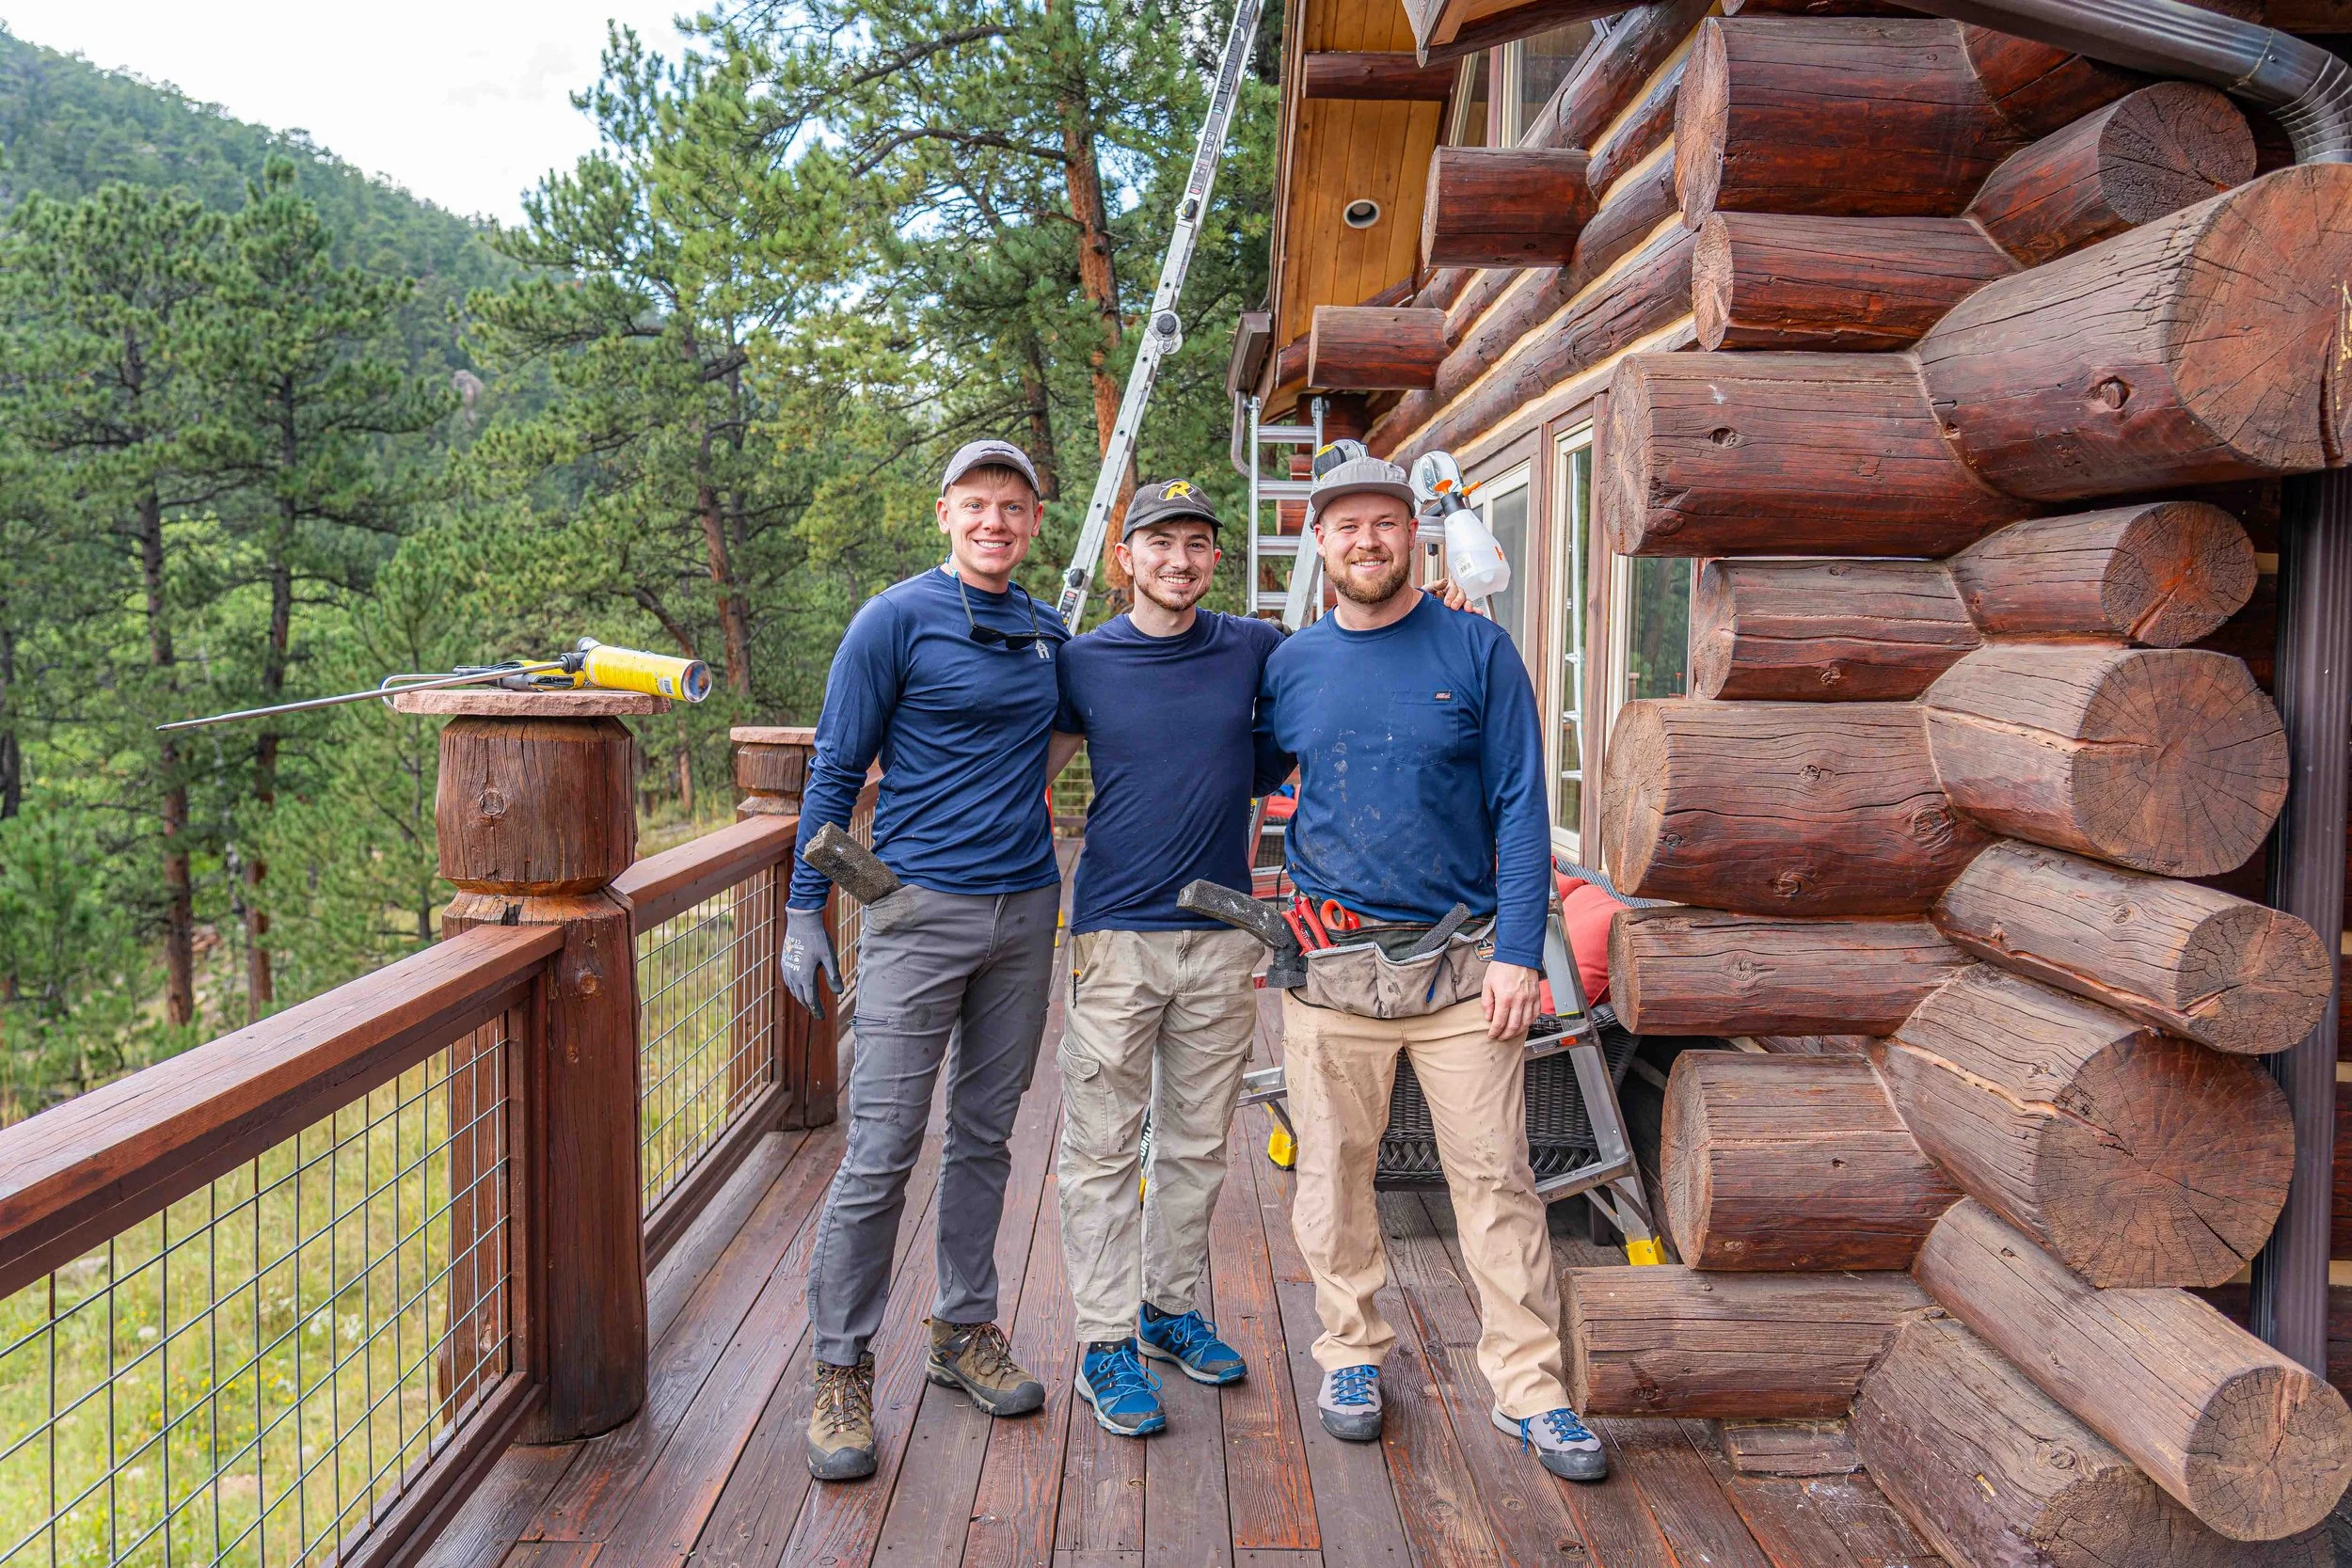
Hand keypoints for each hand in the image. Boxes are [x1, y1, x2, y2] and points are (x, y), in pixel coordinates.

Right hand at [781, 905, 841, 1019]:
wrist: (801, 922)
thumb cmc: (818, 939)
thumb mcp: (829, 957)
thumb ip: (834, 975)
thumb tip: (839, 992)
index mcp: (805, 977)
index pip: (811, 1000)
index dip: (817, 1010)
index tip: (823, 1017)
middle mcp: (793, 976)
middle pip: (801, 997)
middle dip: (810, 1006)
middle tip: (817, 1012)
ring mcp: (787, 970)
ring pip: (794, 990)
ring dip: (802, 998)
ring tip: (810, 1002)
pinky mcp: (785, 963)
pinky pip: (789, 982)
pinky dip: (795, 989)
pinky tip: (800, 987)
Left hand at [1425, 576, 1481, 614]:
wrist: (1421, 613)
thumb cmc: (1423, 600)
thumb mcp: (1426, 591)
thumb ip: (1434, 585)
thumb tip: (1444, 581)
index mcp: (1446, 588)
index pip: (1453, 587)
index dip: (1451, 594)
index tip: (1447, 603)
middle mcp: (1454, 594)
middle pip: (1461, 593)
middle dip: (1459, 600)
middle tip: (1454, 607)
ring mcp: (1458, 603)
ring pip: (1466, 601)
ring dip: (1468, 605)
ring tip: (1468, 610)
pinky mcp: (1460, 611)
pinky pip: (1469, 610)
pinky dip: (1475, 611)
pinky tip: (1478, 613)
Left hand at [1482, 961, 1540, 1040]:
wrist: (1518, 955)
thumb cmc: (1503, 966)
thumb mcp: (1487, 983)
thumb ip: (1487, 1002)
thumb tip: (1488, 1016)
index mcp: (1505, 998)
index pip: (1500, 1022)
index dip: (1495, 1031)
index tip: (1492, 1035)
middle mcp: (1519, 1000)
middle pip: (1514, 1026)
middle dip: (1506, 1035)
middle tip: (1501, 1037)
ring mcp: (1529, 999)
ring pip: (1526, 1023)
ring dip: (1518, 1031)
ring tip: (1511, 1033)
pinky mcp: (1536, 996)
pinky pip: (1535, 1014)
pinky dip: (1529, 1022)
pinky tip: (1524, 1023)